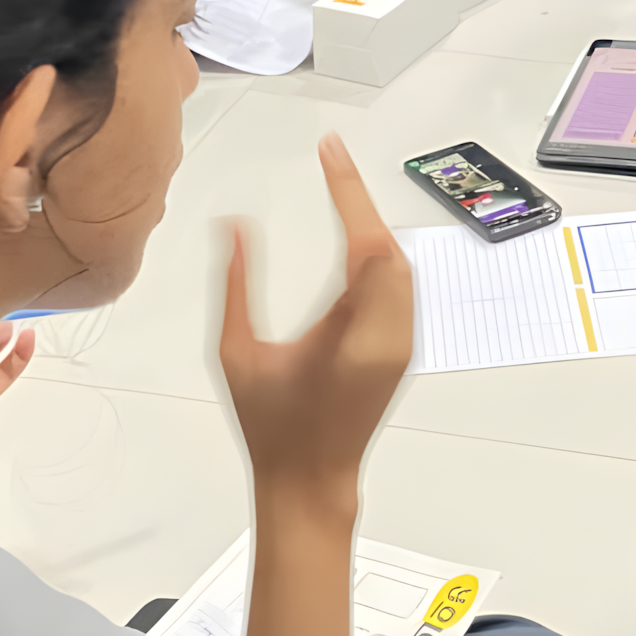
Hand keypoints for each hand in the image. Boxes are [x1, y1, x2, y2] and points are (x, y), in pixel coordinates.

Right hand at [219, 133, 413, 514]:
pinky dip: (380, 255)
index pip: (364, 242)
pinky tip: (358, 240)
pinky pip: (400, 287)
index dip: (349, 190)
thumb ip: (236, 286)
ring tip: (342, 192)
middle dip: (362, 202)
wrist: (310, 483)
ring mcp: (400, 343)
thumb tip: (234, 227)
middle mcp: (389, 335)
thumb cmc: (273, 429)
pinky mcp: (399, 349)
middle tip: (332, 164)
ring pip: (401, 267)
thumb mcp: (238, 354)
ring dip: (373, 227)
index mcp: (356, 335)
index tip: (331, 152)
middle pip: (391, 249)